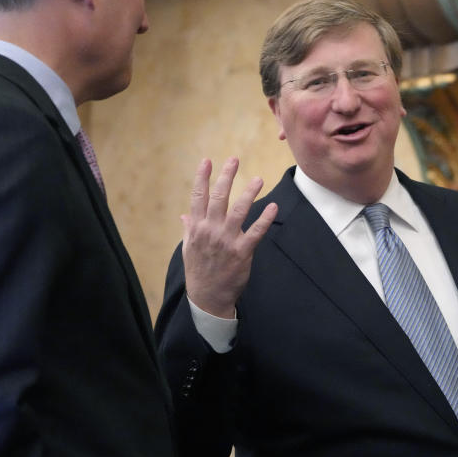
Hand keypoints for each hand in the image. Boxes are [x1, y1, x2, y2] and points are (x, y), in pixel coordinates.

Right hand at [181, 157, 277, 317]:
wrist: (207, 297)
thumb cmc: (198, 270)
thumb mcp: (188, 248)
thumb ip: (189, 229)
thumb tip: (184, 215)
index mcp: (197, 227)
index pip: (198, 197)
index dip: (202, 178)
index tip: (207, 161)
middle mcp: (210, 231)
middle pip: (219, 198)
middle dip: (226, 177)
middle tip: (234, 159)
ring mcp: (226, 241)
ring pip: (239, 211)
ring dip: (249, 193)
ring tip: (258, 178)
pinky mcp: (242, 252)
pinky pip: (256, 232)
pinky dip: (265, 218)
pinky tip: (273, 205)